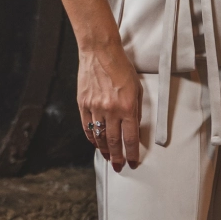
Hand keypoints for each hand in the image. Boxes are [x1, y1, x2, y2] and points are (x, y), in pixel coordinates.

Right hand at [78, 41, 142, 171]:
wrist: (100, 52)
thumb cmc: (122, 68)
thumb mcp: (137, 89)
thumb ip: (136, 110)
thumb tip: (133, 129)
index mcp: (127, 107)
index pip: (130, 138)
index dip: (131, 154)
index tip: (133, 163)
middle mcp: (111, 110)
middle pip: (114, 142)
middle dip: (117, 157)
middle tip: (119, 167)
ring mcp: (95, 108)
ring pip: (99, 137)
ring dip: (104, 150)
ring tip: (108, 157)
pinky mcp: (83, 104)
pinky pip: (87, 127)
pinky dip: (91, 138)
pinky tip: (96, 143)